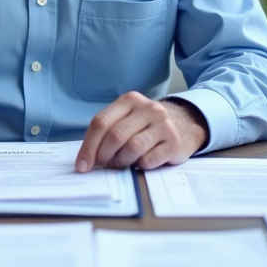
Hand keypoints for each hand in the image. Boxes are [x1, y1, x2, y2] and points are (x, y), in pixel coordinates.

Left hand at [75, 93, 207, 171]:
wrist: (184, 123)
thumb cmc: (146, 125)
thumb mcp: (127, 118)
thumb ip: (108, 132)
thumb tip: (87, 160)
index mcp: (129, 100)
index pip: (101, 123)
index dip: (88, 147)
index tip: (82, 166)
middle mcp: (148, 109)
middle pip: (115, 136)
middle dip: (104, 156)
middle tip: (103, 165)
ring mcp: (163, 125)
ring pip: (132, 148)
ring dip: (122, 162)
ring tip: (123, 163)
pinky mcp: (174, 142)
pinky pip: (149, 160)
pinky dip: (140, 166)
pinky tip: (141, 163)